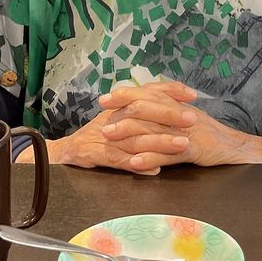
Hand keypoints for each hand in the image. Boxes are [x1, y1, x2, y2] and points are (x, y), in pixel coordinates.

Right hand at [15, 82, 196, 173]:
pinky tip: (155, 170)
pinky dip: (138, 166)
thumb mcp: (121, 116)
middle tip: (193, 118)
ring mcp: (108, 136)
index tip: (193, 94)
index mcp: (122, 104)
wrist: (68, 150)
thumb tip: (173, 103)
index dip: (171, 90)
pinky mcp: (99, 155)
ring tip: (183, 145)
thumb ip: (143, 109)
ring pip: (137, 137)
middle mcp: (116, 116)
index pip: (149, 90)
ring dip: (161, 141)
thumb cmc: (100, 134)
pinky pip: (120, 161)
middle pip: (145, 110)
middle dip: (170, 114)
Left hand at [99, 82, 261, 171]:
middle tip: (100, 118)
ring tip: (108, 138)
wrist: (239, 148)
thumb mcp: (188, 120)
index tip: (105, 98)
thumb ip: (167, 115)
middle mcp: (180, 114)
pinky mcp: (194, 148)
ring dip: (128, 133)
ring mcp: (186, 131)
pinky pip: (168, 153)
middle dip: (120, 112)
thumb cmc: (211, 137)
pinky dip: (150, 158)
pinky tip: (134, 163)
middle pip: (146, 108)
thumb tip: (142, 112)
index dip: (125, 94)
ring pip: (153, 128)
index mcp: (177, 105)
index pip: (148, 94)